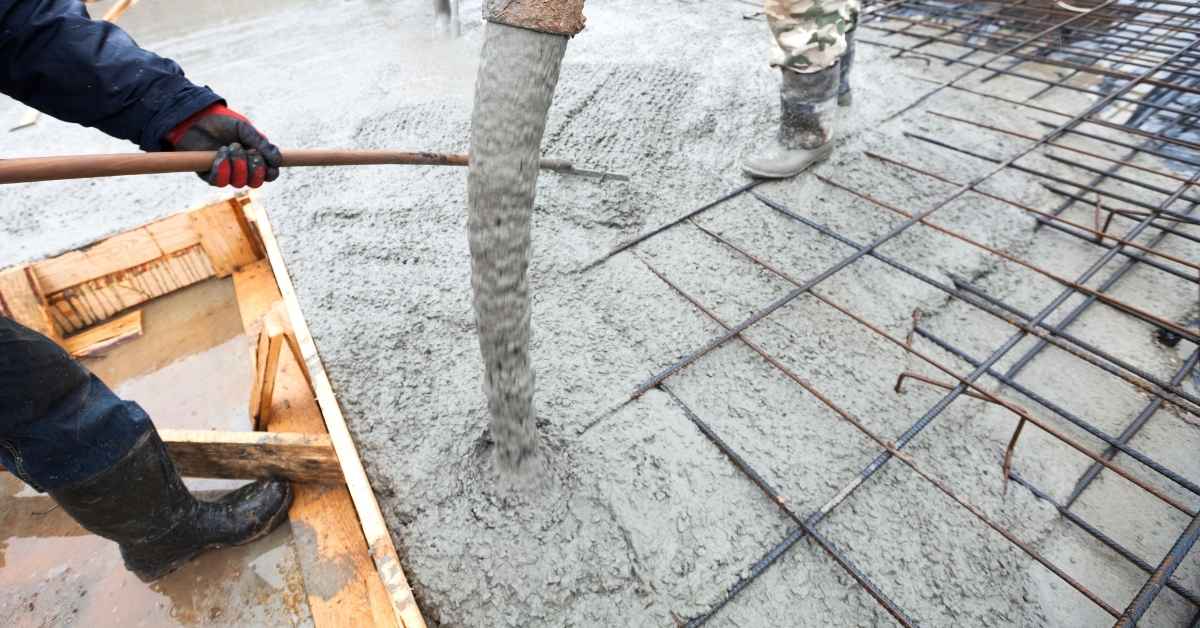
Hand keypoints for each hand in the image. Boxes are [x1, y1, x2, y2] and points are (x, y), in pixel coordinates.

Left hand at [165, 104, 281, 187]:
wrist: (196, 118)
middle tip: (248, 150)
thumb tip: (278, 160)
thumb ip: (262, 143)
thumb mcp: (245, 129)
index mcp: (254, 159)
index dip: (270, 170)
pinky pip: (220, 181)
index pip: (269, 174)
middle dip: (254, 168)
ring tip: (230, 147)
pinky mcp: (210, 175)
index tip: (264, 156)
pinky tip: (220, 153)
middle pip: (256, 182)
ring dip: (238, 165)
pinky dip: (223, 167)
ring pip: (239, 183)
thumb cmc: (222, 122)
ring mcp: (227, 174)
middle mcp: (242, 170)